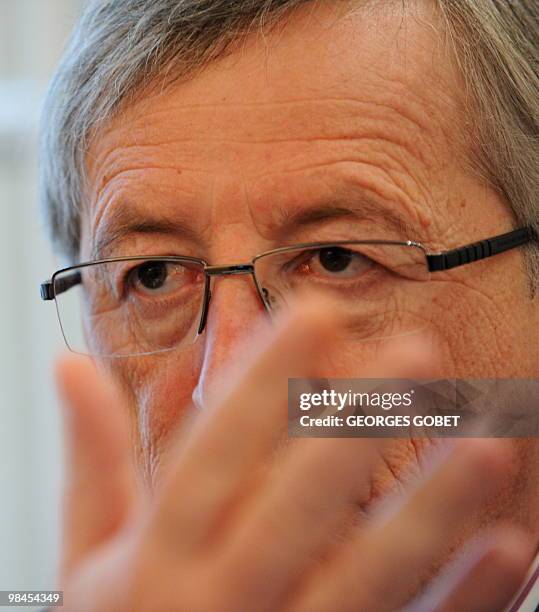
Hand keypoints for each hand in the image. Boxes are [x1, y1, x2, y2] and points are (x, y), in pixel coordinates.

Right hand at [55, 299, 533, 611]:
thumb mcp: (90, 553)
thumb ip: (93, 456)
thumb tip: (70, 363)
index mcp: (161, 555)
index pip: (214, 452)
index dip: (263, 380)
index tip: (312, 313)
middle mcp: (225, 600)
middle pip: (296, 507)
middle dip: (354, 428)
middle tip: (415, 355)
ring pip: (369, 576)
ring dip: (432, 510)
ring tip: (489, 443)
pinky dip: (464, 600)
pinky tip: (512, 546)